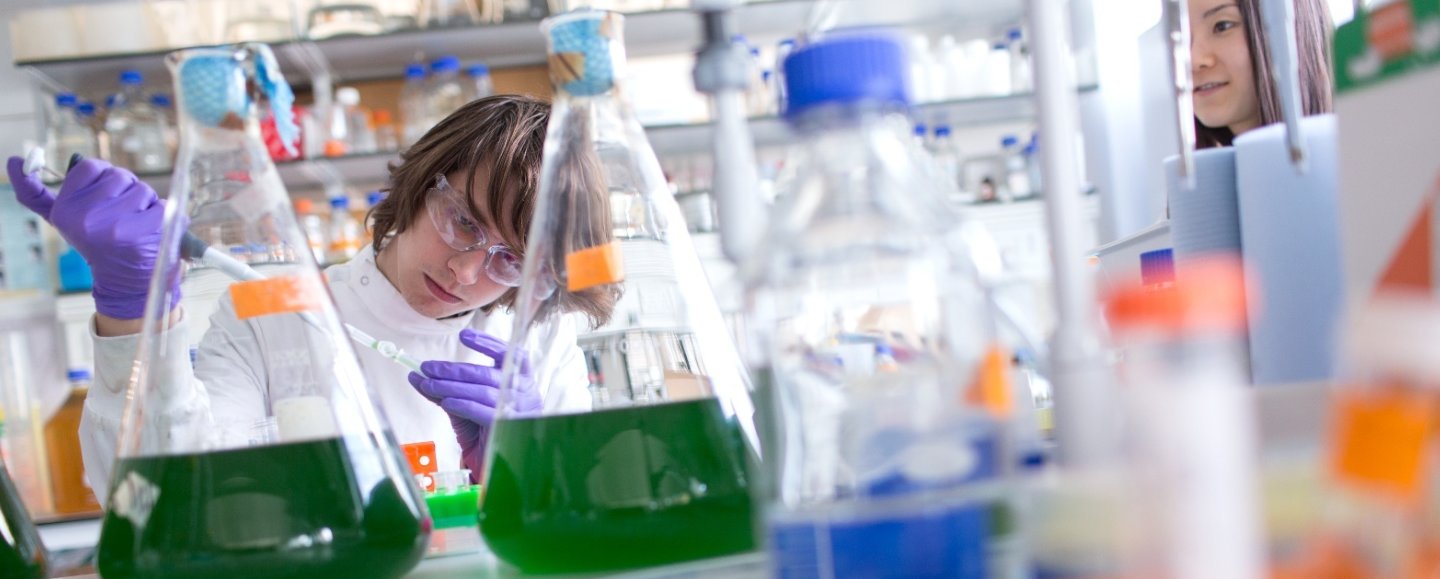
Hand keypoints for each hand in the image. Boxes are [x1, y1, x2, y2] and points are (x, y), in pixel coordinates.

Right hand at [6, 157, 179, 319]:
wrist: (126, 283)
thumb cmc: (97, 243)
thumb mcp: (62, 220)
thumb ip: (36, 195)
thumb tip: (12, 161)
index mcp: (65, 211)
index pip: (91, 166)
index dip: (104, 179)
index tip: (104, 200)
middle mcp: (87, 218)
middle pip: (120, 176)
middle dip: (126, 191)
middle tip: (122, 218)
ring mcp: (118, 225)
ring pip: (144, 189)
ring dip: (146, 204)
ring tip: (136, 227)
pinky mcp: (148, 230)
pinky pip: (163, 204)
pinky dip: (163, 215)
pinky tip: (152, 232)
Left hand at [407, 329, 541, 475]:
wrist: (497, 464)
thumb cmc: (485, 431)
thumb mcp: (467, 406)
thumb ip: (448, 390)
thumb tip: (418, 375)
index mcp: (520, 380)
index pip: (510, 353)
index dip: (488, 342)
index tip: (465, 336)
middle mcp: (524, 392)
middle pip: (486, 374)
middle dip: (453, 369)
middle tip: (427, 367)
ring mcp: (518, 410)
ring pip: (483, 390)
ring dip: (451, 386)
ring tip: (428, 384)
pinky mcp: (507, 427)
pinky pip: (482, 411)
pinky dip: (461, 404)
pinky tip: (444, 401)